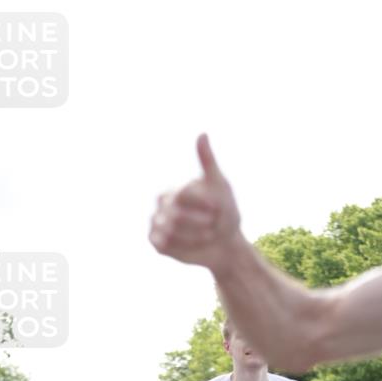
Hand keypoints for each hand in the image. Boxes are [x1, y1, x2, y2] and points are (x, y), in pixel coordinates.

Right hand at [149, 134, 241, 270]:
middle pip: (177, 215)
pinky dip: (183, 246)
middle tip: (214, 226)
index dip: (205, 205)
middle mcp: (162, 205)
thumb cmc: (224, 213)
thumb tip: (202, 133)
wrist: (224, 244)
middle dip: (201, 224)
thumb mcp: (220, 186)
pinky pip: (165, 244)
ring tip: (208, 235)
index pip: (184, 195)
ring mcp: (157, 223)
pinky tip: (194, 245)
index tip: (218, 209)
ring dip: (195, 236)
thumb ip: (208, 162)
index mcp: (175, 190)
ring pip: (171, 231)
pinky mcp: (157, 242)